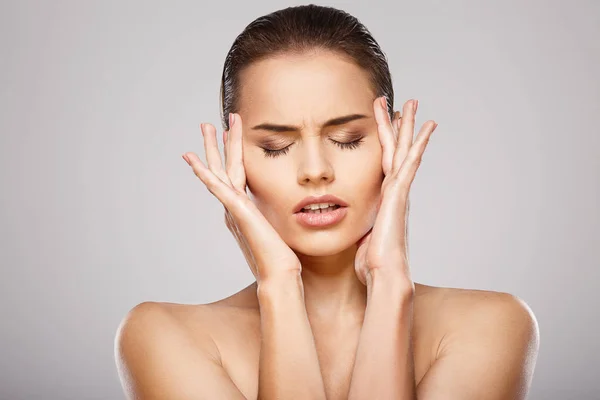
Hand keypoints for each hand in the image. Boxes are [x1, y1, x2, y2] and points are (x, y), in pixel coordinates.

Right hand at [182, 113, 301, 283]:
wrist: (278, 274)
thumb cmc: (281, 257)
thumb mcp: (277, 229)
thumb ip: (272, 219)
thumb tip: (278, 216)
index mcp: (244, 209)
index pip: (236, 174)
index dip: (232, 153)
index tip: (229, 135)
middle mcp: (234, 207)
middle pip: (224, 167)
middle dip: (219, 143)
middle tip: (211, 122)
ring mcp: (233, 209)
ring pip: (220, 170)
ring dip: (212, 147)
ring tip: (207, 126)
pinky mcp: (237, 211)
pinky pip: (217, 187)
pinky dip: (204, 173)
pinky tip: (194, 160)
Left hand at [354, 97, 437, 287]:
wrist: (383, 276)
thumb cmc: (370, 263)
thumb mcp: (357, 236)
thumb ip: (355, 225)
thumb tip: (342, 225)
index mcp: (383, 198)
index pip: (383, 162)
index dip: (383, 141)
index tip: (383, 122)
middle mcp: (393, 191)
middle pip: (396, 150)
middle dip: (397, 125)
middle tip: (402, 103)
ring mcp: (399, 192)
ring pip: (404, 150)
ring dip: (407, 126)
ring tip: (412, 102)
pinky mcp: (400, 195)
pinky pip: (409, 163)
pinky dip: (419, 144)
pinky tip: (425, 127)